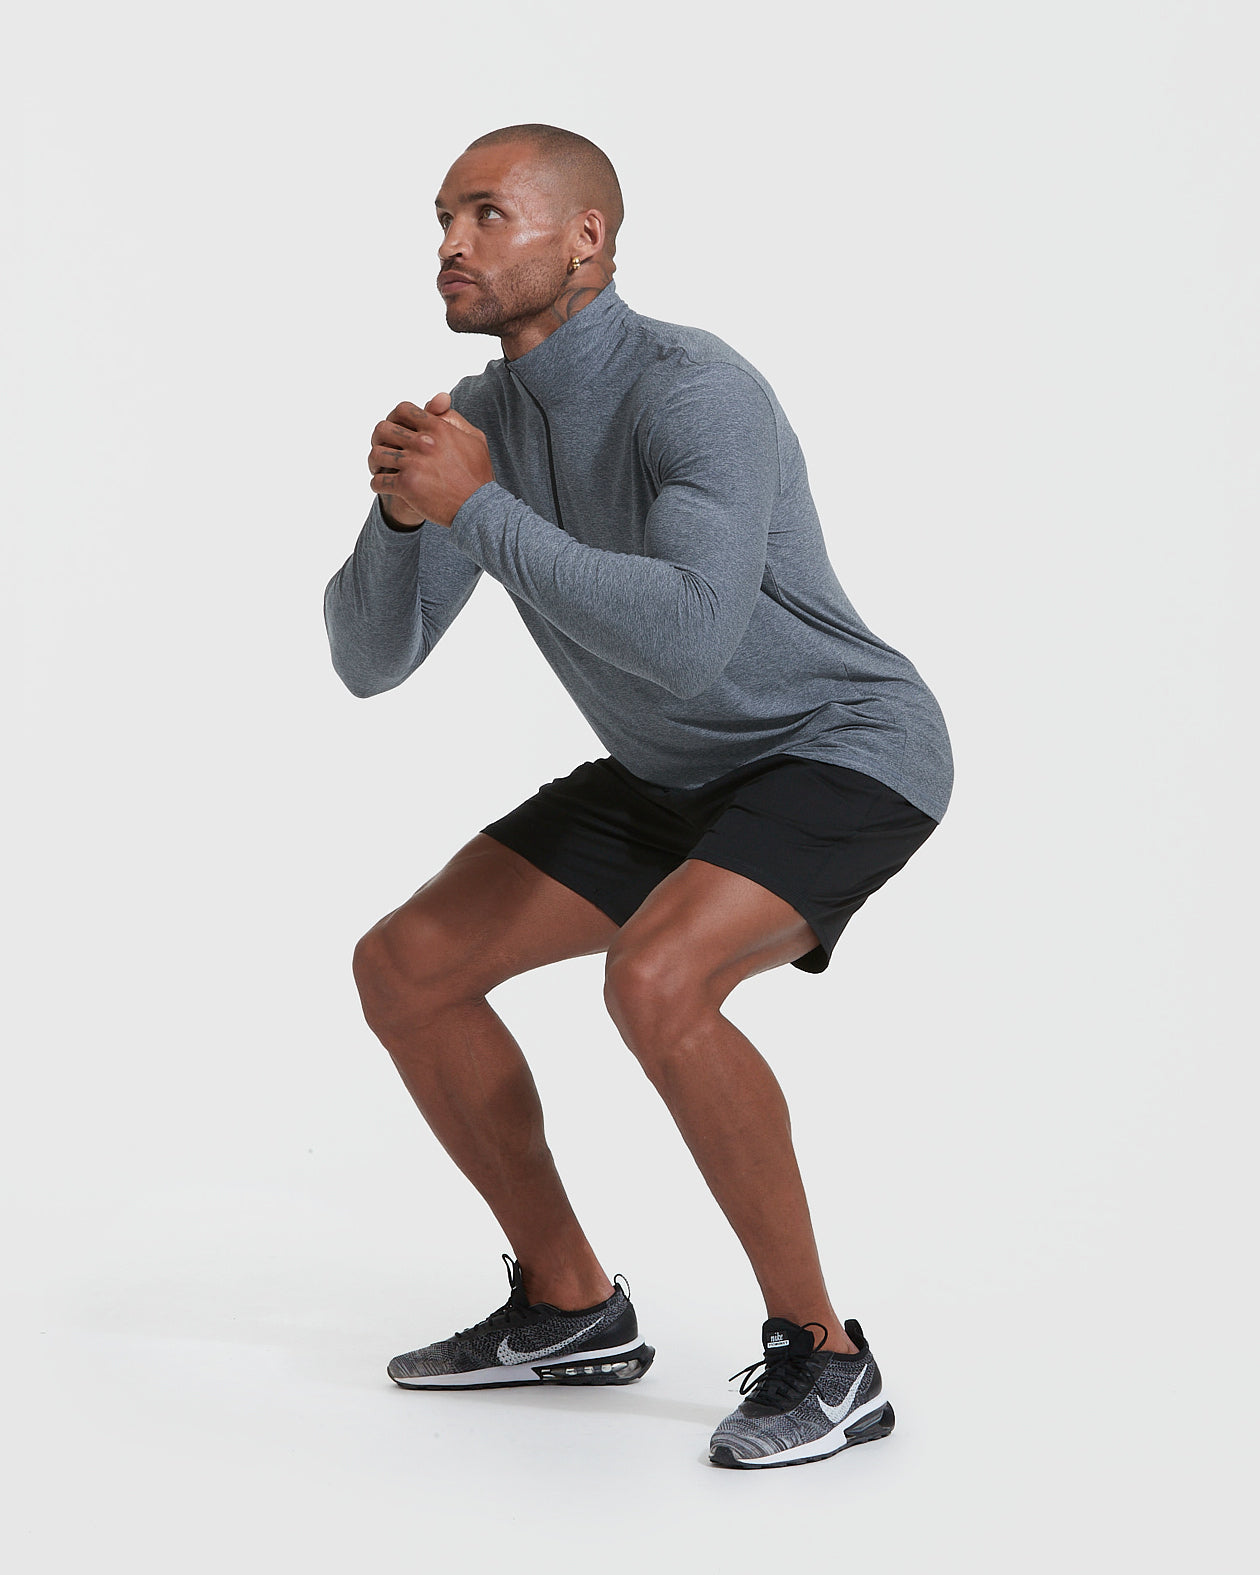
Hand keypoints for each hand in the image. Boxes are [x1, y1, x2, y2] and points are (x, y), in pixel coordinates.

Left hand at [368, 392, 493, 527]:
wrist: (478, 507)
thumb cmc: (478, 474)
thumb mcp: (475, 438)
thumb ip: (454, 417)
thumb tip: (439, 399)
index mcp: (437, 427)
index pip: (402, 410)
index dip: (394, 418)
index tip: (395, 430)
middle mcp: (423, 442)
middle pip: (383, 429)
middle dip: (379, 439)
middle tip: (383, 450)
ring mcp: (413, 463)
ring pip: (376, 454)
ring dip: (375, 462)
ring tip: (379, 469)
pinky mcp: (407, 485)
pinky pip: (378, 480)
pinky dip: (377, 484)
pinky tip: (383, 486)